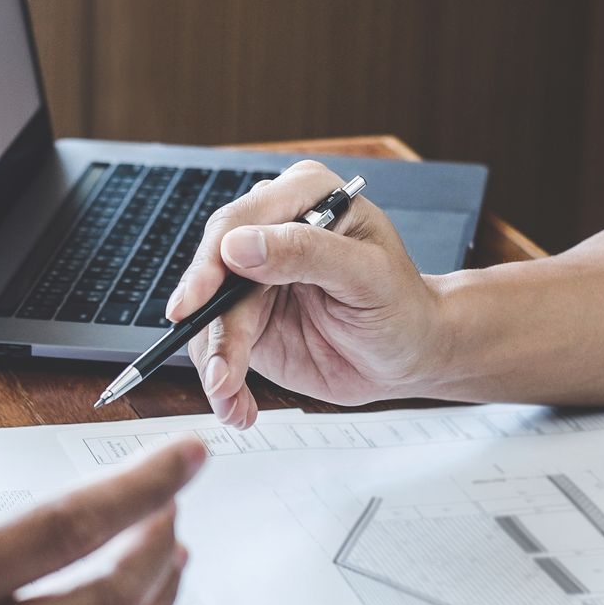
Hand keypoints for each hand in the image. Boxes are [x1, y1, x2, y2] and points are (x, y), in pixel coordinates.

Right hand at [165, 160, 445, 427]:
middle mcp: (271, 232)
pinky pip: (216, 347)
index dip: (210, 264)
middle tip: (219, 374)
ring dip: (216, 363)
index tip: (193, 303)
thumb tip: (238, 247)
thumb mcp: (367, 276)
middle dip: (210, 326)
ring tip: (232, 398)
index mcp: (303, 197)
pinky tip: (239, 407)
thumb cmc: (402, 306)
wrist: (410, 354)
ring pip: (208, 315)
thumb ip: (306, 252)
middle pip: (213, 272)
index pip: (239, 222)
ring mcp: (253, 278)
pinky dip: (222, 383)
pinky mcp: (246, 320)